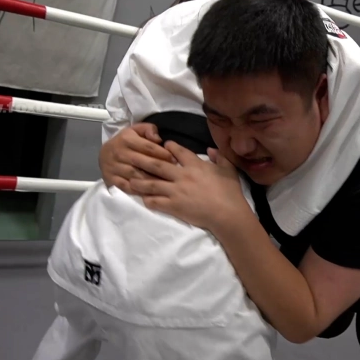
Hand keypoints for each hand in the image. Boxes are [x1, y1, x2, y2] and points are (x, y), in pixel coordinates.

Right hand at [98, 123, 173, 193]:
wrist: (104, 154)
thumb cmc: (126, 142)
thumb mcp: (136, 130)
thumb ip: (149, 130)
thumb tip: (158, 138)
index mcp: (126, 139)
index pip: (148, 147)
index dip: (162, 153)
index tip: (174, 159)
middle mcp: (119, 153)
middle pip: (143, 162)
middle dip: (159, 168)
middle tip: (173, 173)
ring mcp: (114, 167)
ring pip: (136, 176)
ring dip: (151, 181)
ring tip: (165, 185)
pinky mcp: (111, 179)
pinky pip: (127, 187)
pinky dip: (139, 191)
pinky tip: (151, 193)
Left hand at [131, 143, 250, 231]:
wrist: (227, 214)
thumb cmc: (230, 192)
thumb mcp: (229, 170)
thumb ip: (219, 157)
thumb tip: (211, 149)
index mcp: (195, 165)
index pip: (178, 151)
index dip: (168, 147)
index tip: (162, 145)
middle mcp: (182, 175)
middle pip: (157, 165)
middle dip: (142, 160)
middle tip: (130, 157)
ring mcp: (176, 191)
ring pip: (152, 184)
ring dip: (139, 182)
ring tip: (129, 180)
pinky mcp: (174, 206)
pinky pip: (156, 202)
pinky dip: (148, 200)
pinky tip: (142, 199)